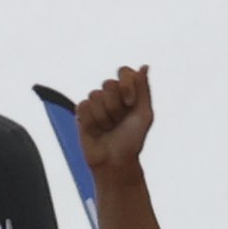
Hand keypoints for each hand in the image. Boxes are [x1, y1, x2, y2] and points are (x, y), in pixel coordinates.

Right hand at [74, 64, 153, 178]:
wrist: (115, 161)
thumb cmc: (132, 140)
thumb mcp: (144, 115)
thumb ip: (143, 89)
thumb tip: (144, 66)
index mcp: (129, 93)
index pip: (124, 72)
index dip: (126, 85)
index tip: (130, 103)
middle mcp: (112, 95)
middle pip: (108, 84)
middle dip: (116, 106)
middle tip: (119, 122)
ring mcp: (96, 103)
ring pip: (95, 95)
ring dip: (104, 116)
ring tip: (108, 128)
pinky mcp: (82, 113)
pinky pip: (83, 105)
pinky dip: (92, 120)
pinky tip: (96, 130)